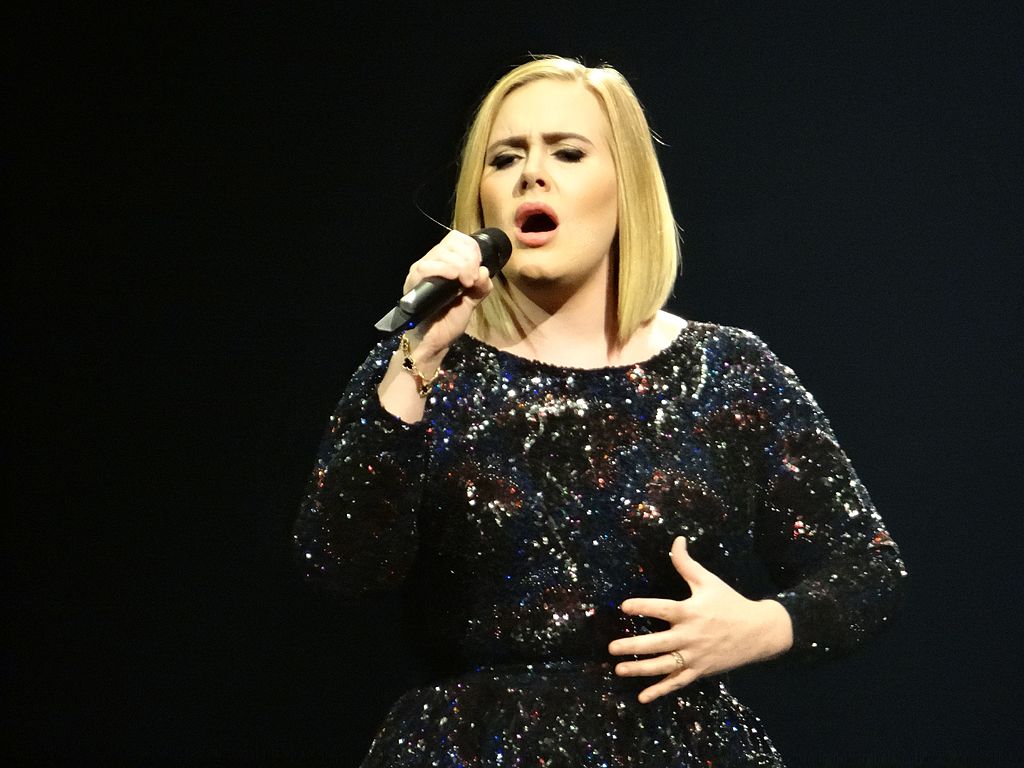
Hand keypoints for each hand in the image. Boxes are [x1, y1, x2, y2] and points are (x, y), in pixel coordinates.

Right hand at [403, 230, 493, 360]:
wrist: (435, 340)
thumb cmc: (450, 319)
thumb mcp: (473, 299)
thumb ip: (481, 285)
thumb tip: (484, 271)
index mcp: (445, 262)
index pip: (457, 239)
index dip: (471, 249)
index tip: (477, 269)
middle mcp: (431, 261)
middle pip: (452, 242)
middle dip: (469, 260)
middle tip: (472, 280)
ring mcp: (421, 270)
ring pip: (441, 252)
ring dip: (460, 266)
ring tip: (465, 284)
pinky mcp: (413, 282)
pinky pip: (427, 266)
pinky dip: (445, 269)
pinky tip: (455, 280)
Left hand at [608, 536, 792, 703]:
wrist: (760, 632)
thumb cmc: (730, 603)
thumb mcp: (708, 581)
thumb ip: (687, 564)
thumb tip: (676, 539)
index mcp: (691, 612)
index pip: (662, 609)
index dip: (643, 607)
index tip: (623, 607)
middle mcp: (691, 636)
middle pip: (658, 643)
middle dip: (633, 646)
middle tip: (611, 648)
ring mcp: (695, 657)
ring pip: (664, 666)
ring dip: (640, 669)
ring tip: (619, 669)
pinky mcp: (700, 671)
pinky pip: (677, 683)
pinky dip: (660, 691)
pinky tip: (642, 697)